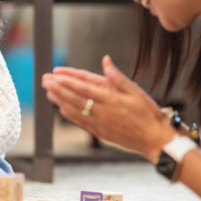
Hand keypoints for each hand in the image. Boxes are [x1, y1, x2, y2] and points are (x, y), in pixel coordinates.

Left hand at [42, 55, 176, 161]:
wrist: (155, 139)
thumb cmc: (148, 113)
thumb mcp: (136, 91)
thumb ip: (118, 77)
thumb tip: (106, 60)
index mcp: (111, 98)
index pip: (84, 87)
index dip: (68, 80)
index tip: (56, 74)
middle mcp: (102, 111)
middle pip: (75, 98)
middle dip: (58, 88)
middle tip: (45, 81)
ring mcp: (100, 123)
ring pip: (75, 110)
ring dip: (60, 101)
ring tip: (48, 93)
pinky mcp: (101, 133)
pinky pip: (82, 123)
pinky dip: (70, 116)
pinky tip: (61, 110)